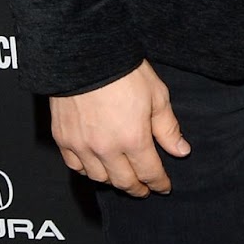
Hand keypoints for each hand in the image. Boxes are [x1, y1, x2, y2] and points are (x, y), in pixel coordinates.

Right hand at [49, 60, 189, 195]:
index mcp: (133, 139)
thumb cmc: (124, 71)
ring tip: (122, 177)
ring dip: (113, 181)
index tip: (164, 187)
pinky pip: (75, 166)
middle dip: (137, 188)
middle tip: (144, 189)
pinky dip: (88, 170)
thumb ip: (167, 127)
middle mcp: (106, 149)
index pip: (149, 172)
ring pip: (99, 178)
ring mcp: (81, 146)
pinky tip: (96, 166)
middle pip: (123, 181)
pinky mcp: (63, 139)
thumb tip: (181, 151)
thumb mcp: (157, 95)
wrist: (85, 55)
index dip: (159, 183)